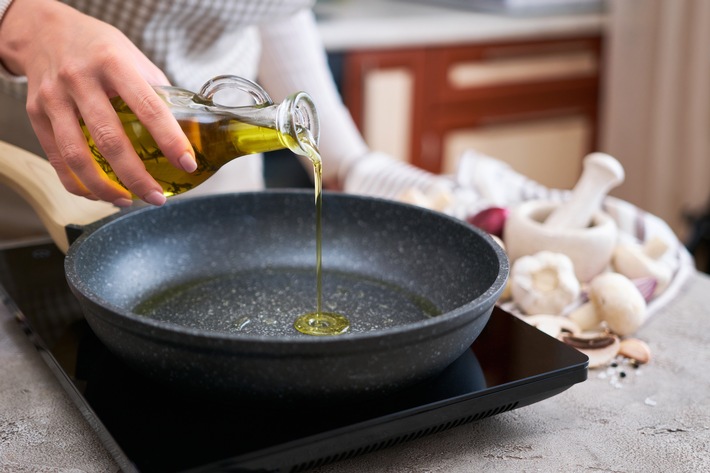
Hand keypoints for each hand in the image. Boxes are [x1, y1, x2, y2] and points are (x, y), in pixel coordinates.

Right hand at [0, 0, 195, 205]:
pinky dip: (78, 184)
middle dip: (137, 176)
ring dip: (105, 188)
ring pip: (77, 156)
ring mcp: (54, 98)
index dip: (170, 140)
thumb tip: (187, 128)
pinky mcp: (35, 114)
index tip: (187, 163)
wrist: (42, 30)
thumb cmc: (97, 46)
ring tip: (128, 200)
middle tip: (157, 197)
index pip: (148, 107)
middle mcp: (80, 80)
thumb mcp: (132, 56)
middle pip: (110, 139)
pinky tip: (99, 193)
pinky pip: (57, 159)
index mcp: (113, 63)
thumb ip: (156, 91)